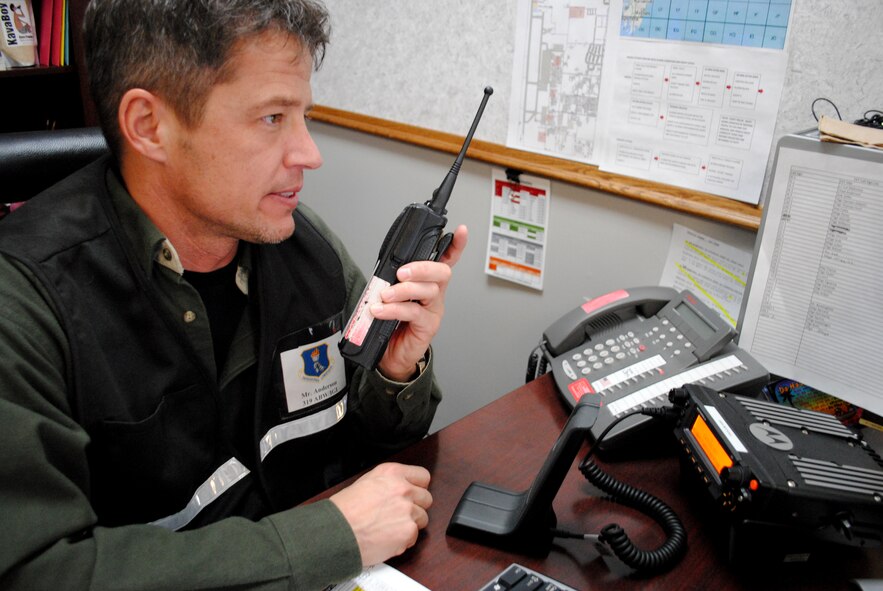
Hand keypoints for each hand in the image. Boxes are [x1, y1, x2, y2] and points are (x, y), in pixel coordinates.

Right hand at [329, 463, 432, 566]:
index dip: (418, 488)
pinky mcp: (408, 531)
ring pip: (422, 519)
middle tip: (398, 515)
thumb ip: (388, 484)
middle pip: (426, 498)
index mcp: (392, 473)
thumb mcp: (365, 483)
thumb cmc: (344, 511)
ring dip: (409, 525)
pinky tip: (386, 539)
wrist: (336, 532)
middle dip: (415, 507)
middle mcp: (403, 489)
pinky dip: (403, 541)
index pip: (423, 476)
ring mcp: (408, 510)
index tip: (413, 495)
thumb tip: (399, 490)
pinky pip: (414, 537)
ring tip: (389, 528)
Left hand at [372, 225, 467, 380]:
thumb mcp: (390, 296)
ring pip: (428, 291)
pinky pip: (414, 312)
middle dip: (421, 268)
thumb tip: (382, 273)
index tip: (460, 231)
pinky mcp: (428, 326)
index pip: (446, 259)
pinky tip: (381, 310)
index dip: (455, 245)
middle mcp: (435, 295)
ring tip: (385, 295)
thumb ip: (391, 282)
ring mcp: (433, 310)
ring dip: (404, 290)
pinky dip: (394, 309)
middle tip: (401, 273)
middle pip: (441, 273)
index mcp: (428, 283)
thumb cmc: (391, 322)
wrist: (390, 355)